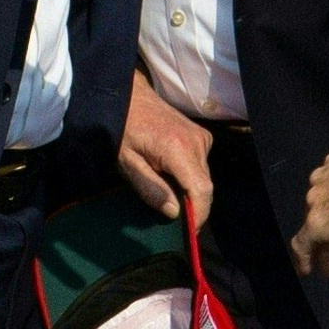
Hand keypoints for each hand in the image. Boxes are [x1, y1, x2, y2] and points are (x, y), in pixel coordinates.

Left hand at [117, 70, 214, 228]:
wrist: (128, 96)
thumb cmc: (123, 129)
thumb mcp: (128, 163)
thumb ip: (151, 188)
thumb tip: (175, 212)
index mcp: (177, 148)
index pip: (201, 190)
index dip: (199, 215)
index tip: (189, 232)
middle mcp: (196, 141)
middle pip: (205, 186)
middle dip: (193, 206)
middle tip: (173, 216)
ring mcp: (202, 137)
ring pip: (204, 177)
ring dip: (189, 190)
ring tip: (166, 189)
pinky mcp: (202, 136)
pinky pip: (202, 166)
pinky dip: (190, 176)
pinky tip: (170, 172)